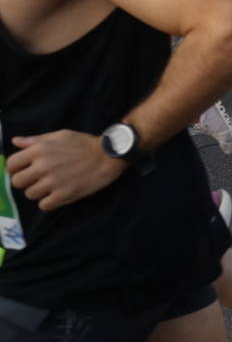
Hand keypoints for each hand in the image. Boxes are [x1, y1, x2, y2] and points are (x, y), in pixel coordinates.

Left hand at [7, 130, 126, 211]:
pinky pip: (44, 205)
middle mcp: (43, 166)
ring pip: (30, 194)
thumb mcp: (61, 135)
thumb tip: (16, 141)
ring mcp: (53, 182)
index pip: (11, 165)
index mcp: (39, 150)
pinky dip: (49, 202)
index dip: (16, 169)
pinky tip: (58, 194)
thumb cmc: (84, 143)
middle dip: (27, 181)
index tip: (25, 170)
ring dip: (39, 192)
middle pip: (17, 182)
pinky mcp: (64, 195)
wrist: (109, 155)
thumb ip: (36, 140)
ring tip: (52, 186)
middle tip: (39, 179)